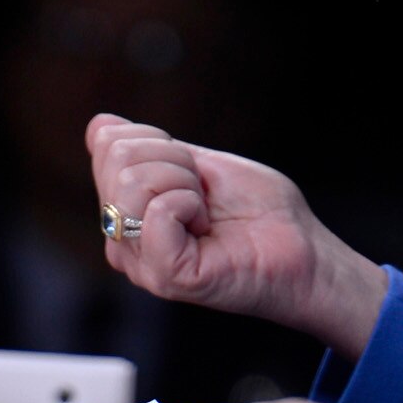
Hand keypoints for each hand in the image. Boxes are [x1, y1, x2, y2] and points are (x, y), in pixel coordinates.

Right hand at [85, 113, 387, 354]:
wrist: (303, 250)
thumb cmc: (260, 211)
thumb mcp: (202, 164)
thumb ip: (151, 149)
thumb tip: (99, 126)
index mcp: (128, 211)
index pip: (108, 145)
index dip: (161, 141)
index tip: (195, 170)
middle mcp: (124, 240)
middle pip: (118, 158)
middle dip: (176, 159)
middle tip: (206, 194)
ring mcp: (142, 261)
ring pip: (133, 182)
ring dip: (187, 183)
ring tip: (208, 214)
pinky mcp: (166, 276)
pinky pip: (158, 212)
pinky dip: (192, 204)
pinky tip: (209, 228)